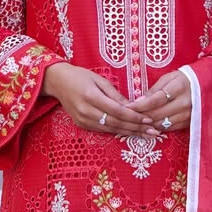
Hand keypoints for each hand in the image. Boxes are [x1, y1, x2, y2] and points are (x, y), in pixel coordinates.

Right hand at [42, 62, 157, 135]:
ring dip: (129, 133)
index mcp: (91, 97)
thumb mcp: (99, 80)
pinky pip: (103, 130)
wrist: (57, 82)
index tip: (148, 119)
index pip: (117, 111)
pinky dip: (118, 131)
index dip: (134, 117)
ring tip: (146, 135)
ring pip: (111, 129)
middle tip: (153, 132)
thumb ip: (115, 95)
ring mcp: (83, 120)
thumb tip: (132, 106)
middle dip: (136, 128)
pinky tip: (130, 133)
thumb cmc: (80, 77)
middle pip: (116, 123)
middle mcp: (86, 111)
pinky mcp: (82, 125)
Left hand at [126, 70, 192, 132]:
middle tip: (128, 116)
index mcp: (179, 87)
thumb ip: (154, 90)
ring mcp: (188, 114)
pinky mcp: (189, 123)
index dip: (140, 105)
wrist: (206, 85)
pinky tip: (149, 124)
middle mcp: (185, 102)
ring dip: (147, 124)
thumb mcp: (169, 78)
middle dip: (140, 116)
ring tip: (137, 121)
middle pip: (157, 114)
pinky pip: (169, 128)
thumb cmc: (183, 79)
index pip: (156, 99)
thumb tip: (138, 102)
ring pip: (162, 124)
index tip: (127, 107)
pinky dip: (157, 127)